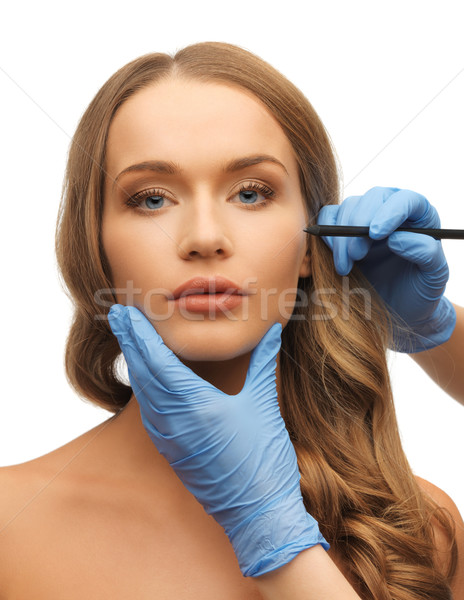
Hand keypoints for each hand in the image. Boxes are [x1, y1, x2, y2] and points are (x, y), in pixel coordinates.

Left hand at [108, 305, 327, 576]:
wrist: (257, 514)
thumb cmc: (262, 460)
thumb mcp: (263, 405)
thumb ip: (262, 363)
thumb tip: (273, 331)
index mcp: (194, 405)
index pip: (158, 361)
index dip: (140, 334)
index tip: (126, 312)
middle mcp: (173, 421)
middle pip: (143, 373)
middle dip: (130, 342)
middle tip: (118, 316)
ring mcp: (169, 439)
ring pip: (143, 393)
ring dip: (135, 363)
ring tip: (130, 340)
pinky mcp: (172, 452)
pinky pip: (150, 412)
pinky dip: (144, 388)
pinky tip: (146, 380)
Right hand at [317, 186, 455, 351]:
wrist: (398, 308)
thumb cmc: (420, 291)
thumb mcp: (435, 278)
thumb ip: (426, 254)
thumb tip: (397, 238)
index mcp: (419, 216)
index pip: (405, 199)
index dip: (389, 212)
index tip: (376, 234)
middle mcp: (392, 210)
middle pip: (372, 197)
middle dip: (359, 225)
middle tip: (357, 255)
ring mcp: (366, 218)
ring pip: (347, 208)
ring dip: (340, 237)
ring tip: (346, 268)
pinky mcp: (344, 228)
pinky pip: (328, 218)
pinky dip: (326, 236)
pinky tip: (337, 258)